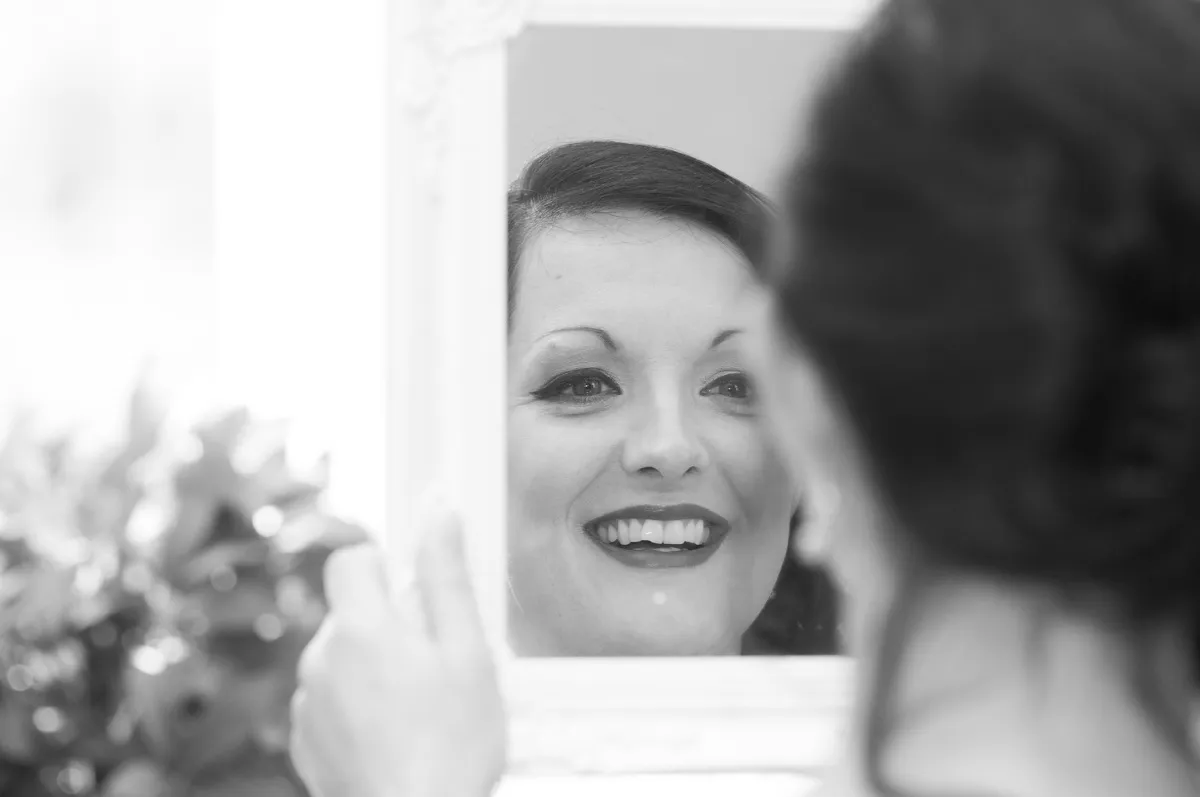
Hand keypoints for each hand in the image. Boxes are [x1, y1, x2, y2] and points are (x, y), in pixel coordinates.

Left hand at [289, 509, 505, 796]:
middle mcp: (321, 660)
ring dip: (372, 670)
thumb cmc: (451, 747)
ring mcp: (307, 704)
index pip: (349, 559)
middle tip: (436, 665)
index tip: (415, 592)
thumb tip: (439, 515)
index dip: (384, 564)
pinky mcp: (305, 743)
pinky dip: (356, 709)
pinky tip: (394, 737)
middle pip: (351, 613)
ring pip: (340, 659)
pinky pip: (329, 702)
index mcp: (362, 630)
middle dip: (389, 626)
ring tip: (418, 711)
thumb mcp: (469, 654)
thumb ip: (447, 579)